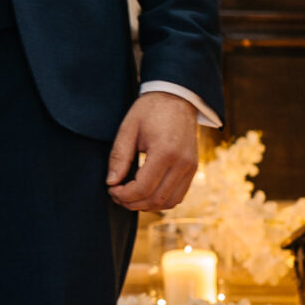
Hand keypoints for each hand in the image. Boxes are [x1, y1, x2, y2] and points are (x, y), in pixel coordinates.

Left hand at [106, 91, 197, 214]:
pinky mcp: (193, 169)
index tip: (111, 189)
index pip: (143, 188)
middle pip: (156, 199)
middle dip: (133, 203)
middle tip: (116, 195)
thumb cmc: (149, 111)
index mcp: (165, 152)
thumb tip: (111, 182)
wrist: (177, 98)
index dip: (123, 195)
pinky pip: (178, 196)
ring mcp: (191, 167)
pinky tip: (145, 193)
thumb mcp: (128, 128)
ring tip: (129, 196)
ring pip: (169, 202)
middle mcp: (183, 163)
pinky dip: (161, 200)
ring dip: (147, 205)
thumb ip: (119, 157)